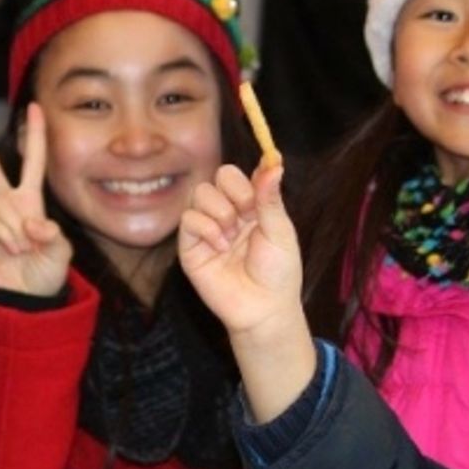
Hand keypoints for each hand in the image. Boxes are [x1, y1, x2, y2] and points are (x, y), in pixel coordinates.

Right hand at [0, 103, 71, 295]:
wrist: (26, 303)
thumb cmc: (44, 275)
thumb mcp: (60, 253)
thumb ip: (53, 235)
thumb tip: (33, 224)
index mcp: (29, 203)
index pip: (32, 163)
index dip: (35, 136)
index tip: (34, 108)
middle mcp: (6, 206)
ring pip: (1, 209)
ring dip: (18, 231)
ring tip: (23, 250)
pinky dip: (7, 239)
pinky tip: (9, 252)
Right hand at [180, 162, 315, 423]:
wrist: (263, 308)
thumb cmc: (278, 272)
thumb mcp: (280, 231)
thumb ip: (270, 197)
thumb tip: (274, 161)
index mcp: (252, 207)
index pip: (239, 175)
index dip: (247, 180)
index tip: (257, 196)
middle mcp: (228, 213)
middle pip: (218, 176)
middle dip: (234, 192)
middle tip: (246, 215)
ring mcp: (208, 228)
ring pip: (201, 194)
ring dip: (220, 211)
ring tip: (231, 236)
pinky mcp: (190, 246)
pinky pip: (188, 219)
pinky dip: (205, 228)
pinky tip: (220, 246)